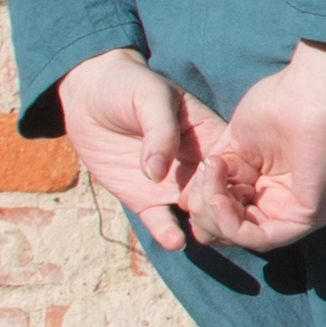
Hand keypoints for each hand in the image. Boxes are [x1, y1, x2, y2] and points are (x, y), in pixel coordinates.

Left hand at [54, 52, 217, 253]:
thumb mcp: (149, 97)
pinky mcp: (143, 197)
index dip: (238, 178)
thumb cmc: (126, 85)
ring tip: (199, 229)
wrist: (87, 96)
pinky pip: (160, 220)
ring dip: (202, 224)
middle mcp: (196, 164)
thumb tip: (157, 173)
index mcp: (208, 135)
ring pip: (196, 212)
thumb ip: (159, 131)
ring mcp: (170, 183)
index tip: (235, 190)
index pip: (232, 163)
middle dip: (222, 208)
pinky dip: (168, 232)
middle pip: (220, 194)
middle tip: (216, 215)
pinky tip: (174, 241)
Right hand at [191, 44, 325, 251]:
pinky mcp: (305, 218)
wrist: (307, 92)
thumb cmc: (274, 107)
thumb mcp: (230, 151)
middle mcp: (280, 207)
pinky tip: (221, 195)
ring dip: (213, 210)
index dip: (202, 200)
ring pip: (238, 237)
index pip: (222, 217)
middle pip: (225, 232)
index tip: (205, 167)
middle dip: (204, 207)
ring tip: (215, 174)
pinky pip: (259, 238)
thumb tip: (186, 205)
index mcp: (264, 190)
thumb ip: (211, 181)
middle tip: (209, 171)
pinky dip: (229, 221)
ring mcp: (294, 215)